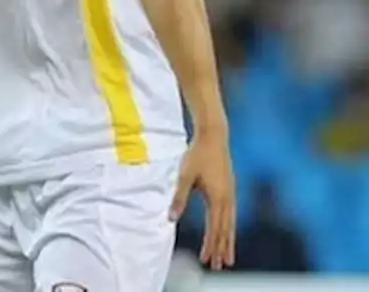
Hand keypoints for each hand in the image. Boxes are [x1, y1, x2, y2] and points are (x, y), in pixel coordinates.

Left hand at [170, 130, 235, 270]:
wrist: (214, 136)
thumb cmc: (197, 155)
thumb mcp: (184, 176)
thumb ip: (179, 198)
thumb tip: (171, 218)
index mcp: (218, 198)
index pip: (214, 229)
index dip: (211, 246)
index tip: (207, 260)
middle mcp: (228, 199)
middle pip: (226, 230)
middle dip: (222, 249)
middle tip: (219, 266)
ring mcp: (231, 194)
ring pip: (231, 224)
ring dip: (228, 241)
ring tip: (228, 257)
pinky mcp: (230, 189)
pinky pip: (231, 215)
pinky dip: (230, 228)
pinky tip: (227, 232)